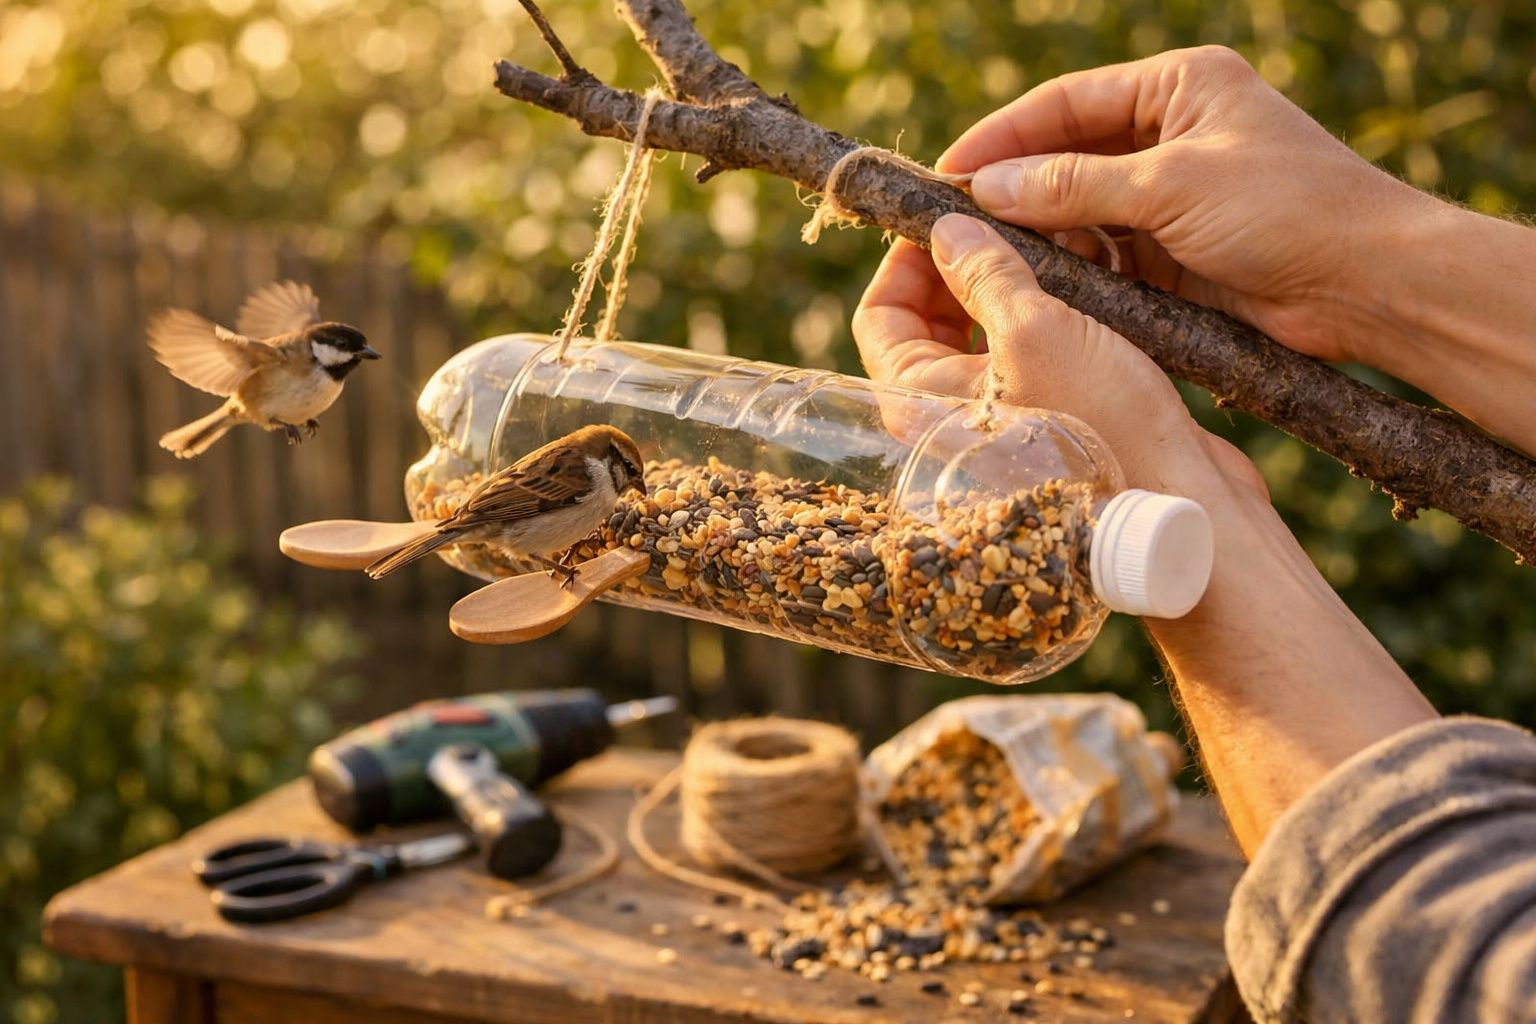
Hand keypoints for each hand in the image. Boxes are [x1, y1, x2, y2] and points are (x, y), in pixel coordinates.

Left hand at [853, 213, 1264, 502]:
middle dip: (961, 262)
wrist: (1177, 500)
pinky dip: (1047, 305)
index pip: (879, 314)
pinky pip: (1029, 347)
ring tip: (1052, 236)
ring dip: (1011, 278)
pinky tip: (1084, 273)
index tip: (947, 214)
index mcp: (919, 400)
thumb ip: (985, 273)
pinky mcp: (1048, 412)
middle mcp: (947, 412)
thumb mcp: (1036, 329)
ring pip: (984, 328)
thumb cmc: (1100, 425)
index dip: (906, 258)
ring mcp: (998, 414)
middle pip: (928, 318)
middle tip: (1004, 217)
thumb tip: (946, 228)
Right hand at [938, 46, 1430, 364]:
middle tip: (956, 223)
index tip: (948, 171)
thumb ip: (1076, 185)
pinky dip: (1075, 270)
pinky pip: (1106, 256)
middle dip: (1015, 189)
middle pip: (1067, 155)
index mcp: (1178, 86)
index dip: (1002, 135)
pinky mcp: (1174, 253)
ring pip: (1081, 211)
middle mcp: (1170, 134)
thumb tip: (990, 187)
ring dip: (1043, 235)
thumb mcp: (1172, 184)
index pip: (1067, 103)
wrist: (1369, 284)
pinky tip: (1044, 285)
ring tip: (994, 259)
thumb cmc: (1289, 208)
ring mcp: (1171, 196)